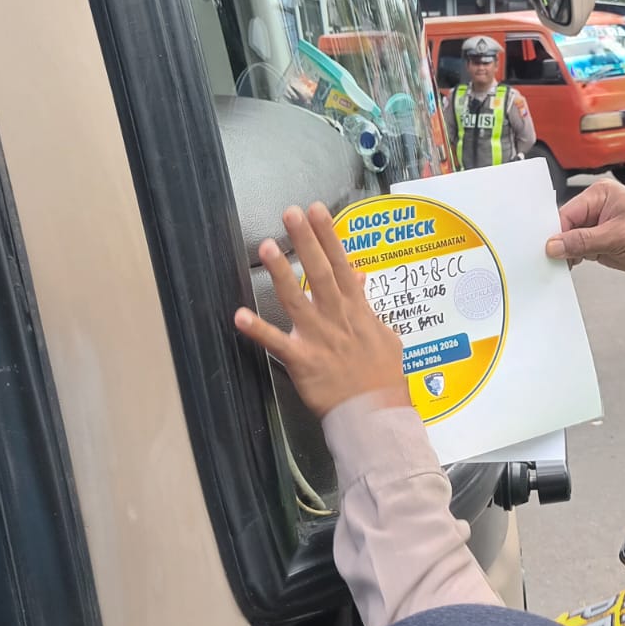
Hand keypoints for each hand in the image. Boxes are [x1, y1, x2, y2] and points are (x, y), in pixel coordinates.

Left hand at [233, 203, 408, 418]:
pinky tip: (239, 316)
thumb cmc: (383, 378)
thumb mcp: (385, 335)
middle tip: (292, 213)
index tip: (317, 211)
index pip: (342, 264)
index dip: (329, 236)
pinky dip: (258, 331)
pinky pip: (276, 344)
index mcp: (356, 310)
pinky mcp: (303, 362)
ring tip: (267, 247)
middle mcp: (337, 318)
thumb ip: (367, 305)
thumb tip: (359, 278)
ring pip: (296, 299)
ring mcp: (319, 338)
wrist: (377, 414)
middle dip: (306, 241)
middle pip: (320, 272)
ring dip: (282, 273)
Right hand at [545, 179, 624, 276]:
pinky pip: (577, 249)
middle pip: (565, 225)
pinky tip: (568, 267)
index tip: (547, 250)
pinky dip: (572, 259)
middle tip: (549, 260)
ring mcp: (597, 225)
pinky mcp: (598, 242)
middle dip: (559, 243)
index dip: (556, 232)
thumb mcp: (619, 237)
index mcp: (601, 194)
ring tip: (558, 266)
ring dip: (564, 253)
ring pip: (569, 239)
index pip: (568, 212)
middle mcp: (596, 207)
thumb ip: (584, 241)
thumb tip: (554, 245)